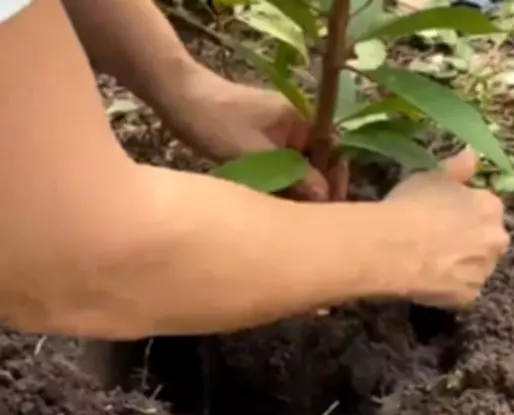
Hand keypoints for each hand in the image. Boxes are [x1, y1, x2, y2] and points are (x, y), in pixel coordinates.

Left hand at [157, 70, 347, 200]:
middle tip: (308, 218)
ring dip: (295, 189)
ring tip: (291, 216)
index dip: (334, 182)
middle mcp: (296, 126)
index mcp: (303, 120)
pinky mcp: (260, 143)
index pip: (333, 154)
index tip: (330, 207)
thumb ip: (295, 176)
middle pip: (317, 163)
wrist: (177, 97)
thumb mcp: (256, 153)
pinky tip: (272, 203)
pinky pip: (279, 167)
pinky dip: (278, 183)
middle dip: (315, 189)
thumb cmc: (217, 121)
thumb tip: (326, 198)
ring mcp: (278, 134)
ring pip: (297, 168)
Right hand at [385, 150, 509, 307]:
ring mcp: (484, 271)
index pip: (486, 210)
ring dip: (461, 265)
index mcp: (491, 207)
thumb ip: (458, 168)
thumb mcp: (433, 176)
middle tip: (438, 241)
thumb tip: (472, 155)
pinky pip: (461, 291)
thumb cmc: (413, 206)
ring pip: (476, 267)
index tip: (444, 216)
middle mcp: (496, 239)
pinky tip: (427, 280)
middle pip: (487, 240)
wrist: (394, 248)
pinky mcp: (469, 297)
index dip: (464, 213)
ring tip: (430, 262)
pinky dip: (449, 287)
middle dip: (470, 241)